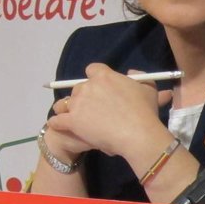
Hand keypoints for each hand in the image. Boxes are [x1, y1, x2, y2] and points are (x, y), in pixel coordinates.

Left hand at [42, 63, 173, 159]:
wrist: (138, 133)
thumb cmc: (145, 111)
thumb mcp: (148, 88)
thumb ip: (138, 76)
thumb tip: (130, 73)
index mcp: (104, 76)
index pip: (92, 69)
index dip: (95, 78)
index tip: (101, 87)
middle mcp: (88, 87)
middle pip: (78, 87)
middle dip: (84, 96)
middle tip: (94, 108)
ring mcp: (78, 104)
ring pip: (66, 103)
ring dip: (71, 109)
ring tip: (77, 119)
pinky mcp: (71, 121)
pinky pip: (57, 120)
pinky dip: (57, 122)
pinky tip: (58, 125)